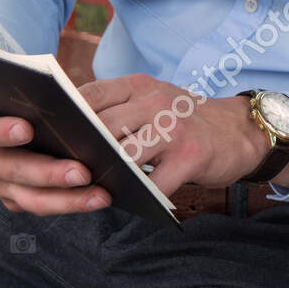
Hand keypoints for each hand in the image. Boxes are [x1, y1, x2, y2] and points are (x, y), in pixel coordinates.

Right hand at [0, 68, 108, 215]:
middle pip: (12, 172)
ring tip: (101, 194)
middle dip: (48, 173)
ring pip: (31, 198)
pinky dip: (71, 204)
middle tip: (81, 171)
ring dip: (67, 200)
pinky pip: (43, 204)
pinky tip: (99, 197)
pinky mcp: (17, 195)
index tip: (25, 128)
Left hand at [79, 74, 270, 199]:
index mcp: (140, 86)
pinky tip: (132, 201)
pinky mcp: (191, 157)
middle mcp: (156, 101)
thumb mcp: (152, 100)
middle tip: (66, 172)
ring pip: (126, 155)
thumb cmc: (185, 121)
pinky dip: (140, 197)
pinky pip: (155, 184)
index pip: (91, 94)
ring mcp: (174, 128)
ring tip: (96, 188)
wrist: (240, 132)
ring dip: (108, 176)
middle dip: (82, 152)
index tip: (48, 135)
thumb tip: (67, 132)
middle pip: (103, 127)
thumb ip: (117, 109)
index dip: (65, 116)